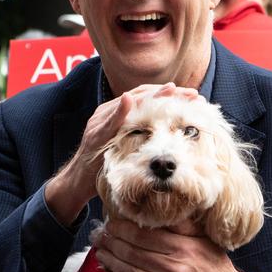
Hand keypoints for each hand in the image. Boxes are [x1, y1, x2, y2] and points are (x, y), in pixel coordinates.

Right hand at [43, 83, 198, 223]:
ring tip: (170, 89)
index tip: (193, 96)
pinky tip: (129, 101)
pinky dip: (119, 110)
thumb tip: (171, 133)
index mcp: (120, 114)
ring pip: (128, 103)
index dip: (170, 95)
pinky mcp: (95, 134)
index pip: (148, 98)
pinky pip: (108, 121)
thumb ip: (143, 135)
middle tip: (191, 93)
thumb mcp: (129, 147)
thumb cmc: (107, 164)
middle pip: (142, 96)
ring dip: (150, 95)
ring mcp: (102, 121)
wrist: (79, 182)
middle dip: (167, 93)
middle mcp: (110, 112)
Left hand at [95, 217, 252, 271]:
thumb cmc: (214, 265)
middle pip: (132, 253)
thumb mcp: (204, 238)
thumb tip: (160, 207)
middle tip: (98, 235)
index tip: (110, 223)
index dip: (122, 229)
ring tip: (99, 251)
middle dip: (111, 242)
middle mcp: (174, 269)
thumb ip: (182, 224)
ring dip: (110, 261)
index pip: (143, 236)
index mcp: (183, 249)